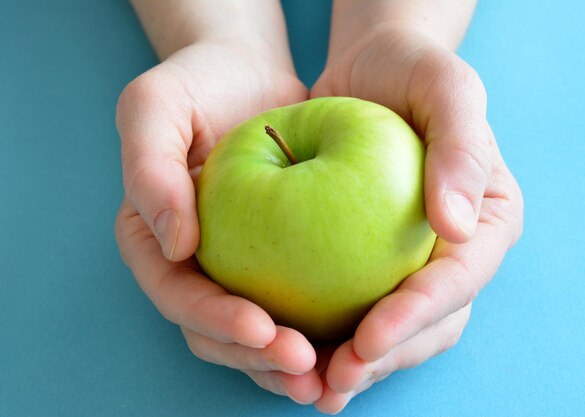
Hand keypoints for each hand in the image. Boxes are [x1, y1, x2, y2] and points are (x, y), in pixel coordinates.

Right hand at [115, 40, 323, 403]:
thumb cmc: (198, 83)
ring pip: (257, 334)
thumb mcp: (155, 105)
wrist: (251, 76)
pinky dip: (322, 331)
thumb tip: (174, 244)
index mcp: (153, 240)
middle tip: (307, 368)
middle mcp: (192, 264)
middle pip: (215, 331)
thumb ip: (148, 167)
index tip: (264, 328)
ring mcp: (236, 267)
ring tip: (330, 378)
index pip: (177, 294)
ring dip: (289, 364)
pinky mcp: (280, 261)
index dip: (215, 321)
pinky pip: (298, 305)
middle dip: (258, 358)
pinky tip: (356, 343)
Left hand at [311, 26, 522, 412]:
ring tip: (314, 389)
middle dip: (385, 358)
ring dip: (356, 367)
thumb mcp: (446, 86)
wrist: (370, 69)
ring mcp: (408, 260)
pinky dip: (326, 338)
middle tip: (335, 382)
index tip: (368, 337)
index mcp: (485, 219)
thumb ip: (463, 148)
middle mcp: (452, 250)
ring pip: (393, 331)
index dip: (417, 315)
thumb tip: (460, 228)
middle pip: (430, 323)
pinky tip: (293, 356)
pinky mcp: (366, 261)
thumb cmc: (412, 71)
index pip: (459, 280)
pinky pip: (352, 308)